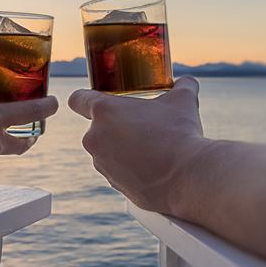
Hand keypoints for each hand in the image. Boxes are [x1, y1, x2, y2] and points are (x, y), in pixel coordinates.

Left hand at [69, 77, 207, 213]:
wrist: (187, 177)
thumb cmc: (180, 133)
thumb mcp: (183, 100)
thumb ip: (182, 86)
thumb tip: (187, 82)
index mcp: (104, 111)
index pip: (77, 99)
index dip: (84, 98)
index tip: (98, 101)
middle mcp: (95, 137)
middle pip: (97, 127)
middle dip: (117, 126)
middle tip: (142, 126)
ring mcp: (101, 163)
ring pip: (107, 150)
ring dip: (123, 148)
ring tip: (151, 148)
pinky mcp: (113, 184)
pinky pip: (118, 171)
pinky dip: (131, 169)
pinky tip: (154, 167)